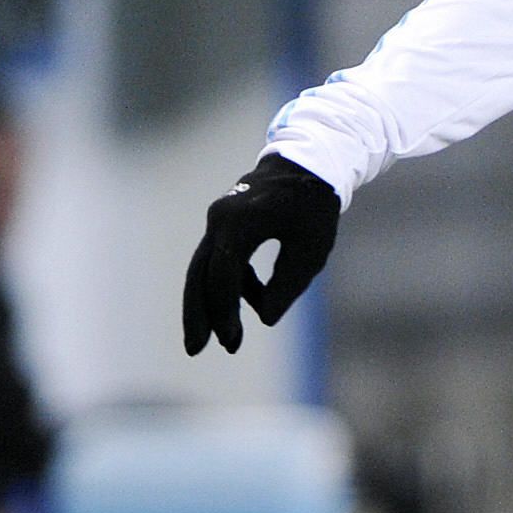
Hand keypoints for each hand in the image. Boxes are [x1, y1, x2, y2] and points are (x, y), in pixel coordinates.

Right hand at [181, 153, 341, 355]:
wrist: (311, 162)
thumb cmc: (316, 204)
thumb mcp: (312, 247)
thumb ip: (289, 284)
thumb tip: (264, 318)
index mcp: (240, 222)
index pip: (224, 275)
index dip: (226, 311)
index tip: (233, 340)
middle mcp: (220, 219)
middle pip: (199, 274)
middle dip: (198, 314)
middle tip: (196, 350)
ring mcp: (218, 220)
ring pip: (203, 269)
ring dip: (211, 303)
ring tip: (226, 339)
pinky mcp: (225, 225)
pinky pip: (219, 260)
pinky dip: (230, 284)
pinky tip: (251, 303)